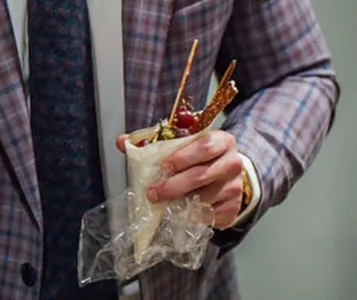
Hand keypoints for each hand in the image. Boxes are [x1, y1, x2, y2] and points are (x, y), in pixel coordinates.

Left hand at [116, 129, 243, 229]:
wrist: (227, 170)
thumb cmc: (199, 154)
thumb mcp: (181, 141)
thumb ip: (152, 140)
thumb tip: (121, 141)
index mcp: (221, 140)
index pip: (204, 145)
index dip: (183, 156)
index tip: (163, 166)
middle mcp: (232, 162)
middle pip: (203, 175)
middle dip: (175, 185)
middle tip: (153, 193)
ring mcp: (235, 186)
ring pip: (207, 198)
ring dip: (183, 203)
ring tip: (164, 205)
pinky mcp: (235, 207)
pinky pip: (213, 216)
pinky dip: (195, 217)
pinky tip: (181, 216)